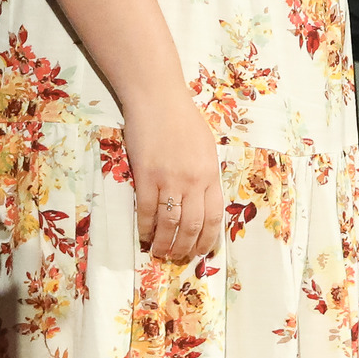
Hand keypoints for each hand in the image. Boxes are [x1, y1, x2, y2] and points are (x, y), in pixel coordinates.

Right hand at [124, 86, 225, 263]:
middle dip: (186, 247)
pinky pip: (146, 211)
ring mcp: (169, 179)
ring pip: (169, 223)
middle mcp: (193, 181)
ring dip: (164, 243)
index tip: (203, 252)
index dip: (208, 239)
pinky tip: (144, 236)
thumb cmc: (184, 120)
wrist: (158, 100)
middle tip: (178, 258)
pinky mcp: (145, 176)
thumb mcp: (207, 147)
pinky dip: (145, 228)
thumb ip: (206, 174)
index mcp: (211, 174)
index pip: (214, 216)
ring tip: (160, 253)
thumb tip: (203, 200)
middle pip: (192, 225)